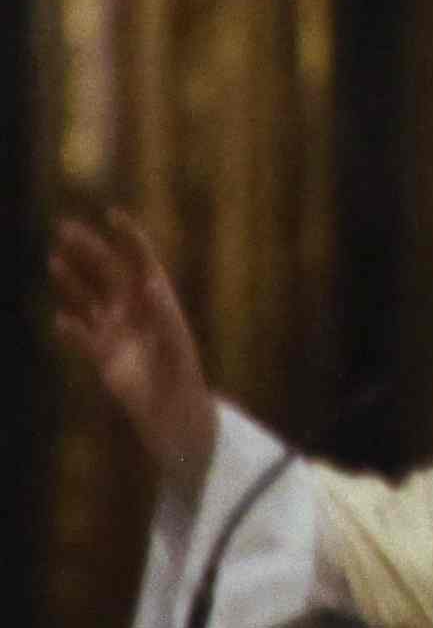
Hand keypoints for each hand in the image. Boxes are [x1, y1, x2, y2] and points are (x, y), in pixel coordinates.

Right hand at [46, 202, 215, 486]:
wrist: (172, 413)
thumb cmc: (182, 378)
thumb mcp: (176, 347)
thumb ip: (164, 316)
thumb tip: (152, 285)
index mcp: (159, 302)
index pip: (141, 261)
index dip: (129, 238)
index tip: (112, 214)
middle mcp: (136, 311)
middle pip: (108, 273)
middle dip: (89, 250)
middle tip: (63, 228)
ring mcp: (118, 331)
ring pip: (90, 298)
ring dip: (73, 280)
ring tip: (54, 260)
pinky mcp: (104, 355)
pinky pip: (82, 335)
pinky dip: (70, 327)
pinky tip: (59, 320)